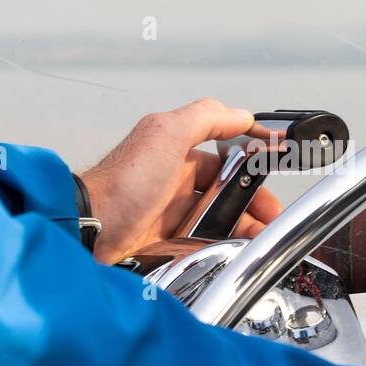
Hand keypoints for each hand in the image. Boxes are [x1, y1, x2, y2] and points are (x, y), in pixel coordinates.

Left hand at [77, 98, 284, 264]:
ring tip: (259, 238)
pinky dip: (220, 248)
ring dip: (242, 228)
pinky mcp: (164, 243)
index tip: (279, 162)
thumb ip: (206, 117)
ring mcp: (170, 214)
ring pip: (218, 220)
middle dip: (254, 203)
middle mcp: (174, 182)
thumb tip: (241, 115)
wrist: (87, 230)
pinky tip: (232, 251)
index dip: (253, 158)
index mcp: (176, 152)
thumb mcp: (166, 134)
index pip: (226, 153)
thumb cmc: (120, 183)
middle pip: (227, 192)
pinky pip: (202, 245)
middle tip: (273, 216)